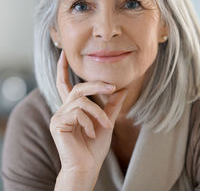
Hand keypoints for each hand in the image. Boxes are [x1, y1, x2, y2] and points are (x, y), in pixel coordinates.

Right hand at [49, 50, 127, 173]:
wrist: (88, 166)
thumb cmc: (95, 146)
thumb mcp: (106, 122)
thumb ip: (112, 106)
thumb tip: (123, 89)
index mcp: (73, 108)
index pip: (65, 84)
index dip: (63, 68)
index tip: (64, 53)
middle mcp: (63, 109)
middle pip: (78, 88)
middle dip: (96, 85)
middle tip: (113, 87)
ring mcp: (59, 116)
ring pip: (81, 101)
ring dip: (98, 113)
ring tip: (106, 126)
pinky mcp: (57, 123)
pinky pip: (77, 113)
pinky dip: (89, 122)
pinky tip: (91, 134)